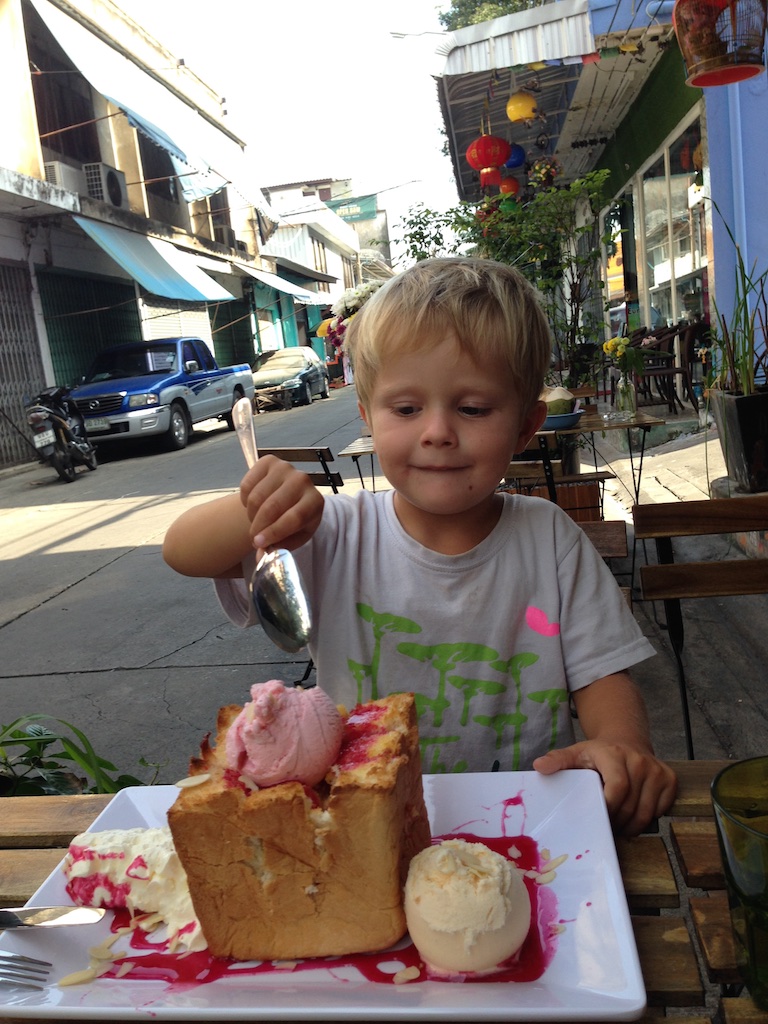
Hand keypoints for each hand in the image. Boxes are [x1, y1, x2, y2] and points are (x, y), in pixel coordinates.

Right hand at [239, 456, 323, 551]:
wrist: (288, 500)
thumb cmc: (293, 522)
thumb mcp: (293, 538)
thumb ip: (279, 548)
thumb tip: (261, 557)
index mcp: (315, 501)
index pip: (294, 517)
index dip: (274, 532)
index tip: (258, 544)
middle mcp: (303, 480)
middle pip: (272, 507)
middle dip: (258, 527)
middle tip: (253, 538)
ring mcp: (285, 468)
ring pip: (256, 497)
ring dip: (251, 515)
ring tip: (256, 521)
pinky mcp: (268, 461)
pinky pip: (247, 484)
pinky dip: (244, 499)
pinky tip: (253, 504)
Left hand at [533, 740, 676, 835]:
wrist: (626, 740)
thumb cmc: (597, 753)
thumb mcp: (575, 753)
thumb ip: (558, 760)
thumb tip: (539, 766)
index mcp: (614, 755)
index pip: (617, 789)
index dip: (609, 809)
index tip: (598, 817)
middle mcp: (640, 761)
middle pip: (631, 806)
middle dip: (617, 822)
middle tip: (606, 826)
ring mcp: (657, 771)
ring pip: (647, 814)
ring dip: (632, 826)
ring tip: (618, 824)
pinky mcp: (670, 779)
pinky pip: (661, 811)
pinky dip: (648, 818)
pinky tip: (634, 812)